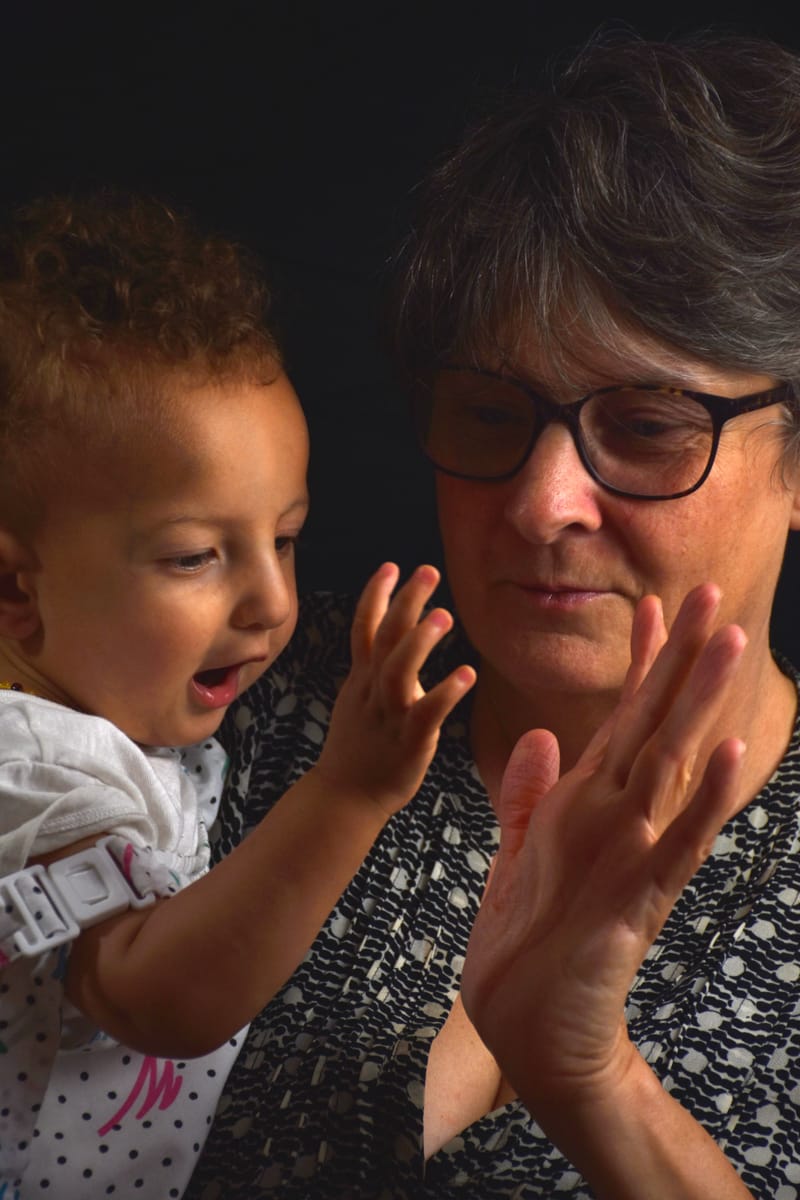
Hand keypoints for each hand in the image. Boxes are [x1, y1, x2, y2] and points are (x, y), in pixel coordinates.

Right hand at [316, 562, 475, 815]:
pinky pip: (426, 714)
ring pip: (397, 673)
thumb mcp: (359, 699)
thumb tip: (396, 637)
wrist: (344, 797)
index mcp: (361, 680)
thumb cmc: (359, 747)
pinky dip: (446, 692)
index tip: (392, 565)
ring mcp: (388, 717)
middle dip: (403, 603)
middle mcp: (371, 692)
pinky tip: (468, 674)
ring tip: (444, 615)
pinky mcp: (407, 743)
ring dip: (419, 641)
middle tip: (428, 571)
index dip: (375, 595)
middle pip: (384, 639)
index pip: (363, 629)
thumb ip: (375, 668)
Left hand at [461, 584, 745, 1113]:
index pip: (621, 719)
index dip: (639, 664)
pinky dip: (704, 800)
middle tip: (712, 596)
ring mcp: (632, 856)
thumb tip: (542, 736)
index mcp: (586, 806)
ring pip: (674, 766)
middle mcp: (616, 820)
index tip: (653, 605)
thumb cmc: (527, 943)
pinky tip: (729, 754)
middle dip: (681, 660)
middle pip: (656, 726)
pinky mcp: (637, 901)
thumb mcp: (519, 854)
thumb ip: (530, 795)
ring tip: (729, 646)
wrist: (530, 1030)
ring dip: (700, 706)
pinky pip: (676, 842)